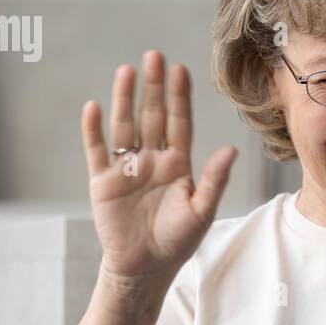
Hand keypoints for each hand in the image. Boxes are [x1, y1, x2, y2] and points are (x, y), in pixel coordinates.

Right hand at [81, 49, 236, 298]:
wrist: (145, 268)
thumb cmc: (177, 242)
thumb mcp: (201, 211)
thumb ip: (214, 180)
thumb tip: (231, 149)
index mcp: (178, 164)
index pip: (180, 123)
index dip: (179, 97)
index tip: (181, 69)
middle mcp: (152, 160)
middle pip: (153, 116)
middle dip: (154, 87)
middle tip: (154, 56)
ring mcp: (127, 168)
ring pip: (125, 126)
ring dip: (125, 99)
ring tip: (126, 71)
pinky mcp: (103, 182)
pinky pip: (97, 151)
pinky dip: (94, 130)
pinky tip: (93, 107)